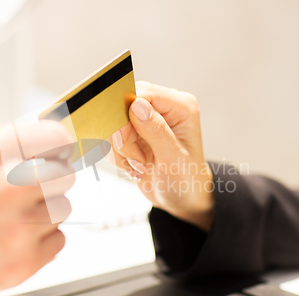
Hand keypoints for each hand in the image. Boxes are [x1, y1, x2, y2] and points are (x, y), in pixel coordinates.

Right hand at [109, 82, 213, 231]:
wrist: (180, 198)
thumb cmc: (186, 181)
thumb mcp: (174, 159)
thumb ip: (157, 131)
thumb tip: (137, 106)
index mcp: (181, 107)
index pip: (144, 93)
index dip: (127, 114)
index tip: (125, 140)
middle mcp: (164, 108)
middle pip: (124, 106)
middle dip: (123, 136)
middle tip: (137, 159)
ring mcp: (147, 119)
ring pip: (114, 123)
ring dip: (120, 149)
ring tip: (139, 164)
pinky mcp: (134, 131)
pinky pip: (112, 136)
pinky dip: (117, 154)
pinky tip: (133, 164)